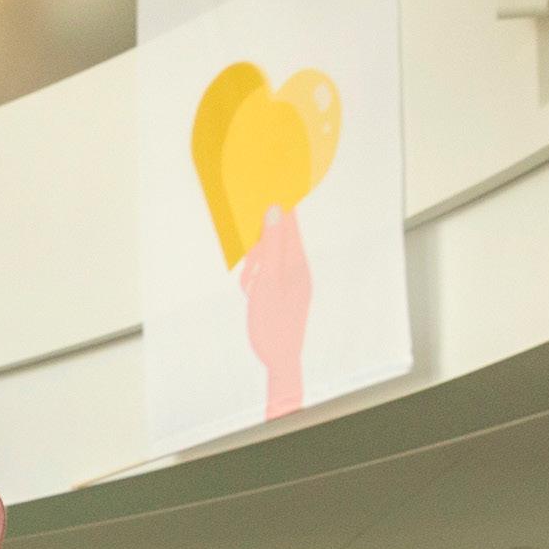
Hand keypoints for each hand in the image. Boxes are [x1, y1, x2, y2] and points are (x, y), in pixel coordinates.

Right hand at [239, 204, 310, 418]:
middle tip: (250, 275)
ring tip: (249, 290)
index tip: (269, 188)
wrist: (280, 359)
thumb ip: (271, 245)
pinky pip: (270, 276)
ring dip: (255, 268)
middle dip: (258, 251)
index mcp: (297, 262)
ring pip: (271, 260)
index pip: (290, 224)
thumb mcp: (268, 281)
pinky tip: (253, 295)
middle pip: (278, 242)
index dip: (279, 208)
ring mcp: (294, 281)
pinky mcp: (287, 293)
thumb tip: (276, 211)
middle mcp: (299, 268)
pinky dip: (258, 280)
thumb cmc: (273, 322)